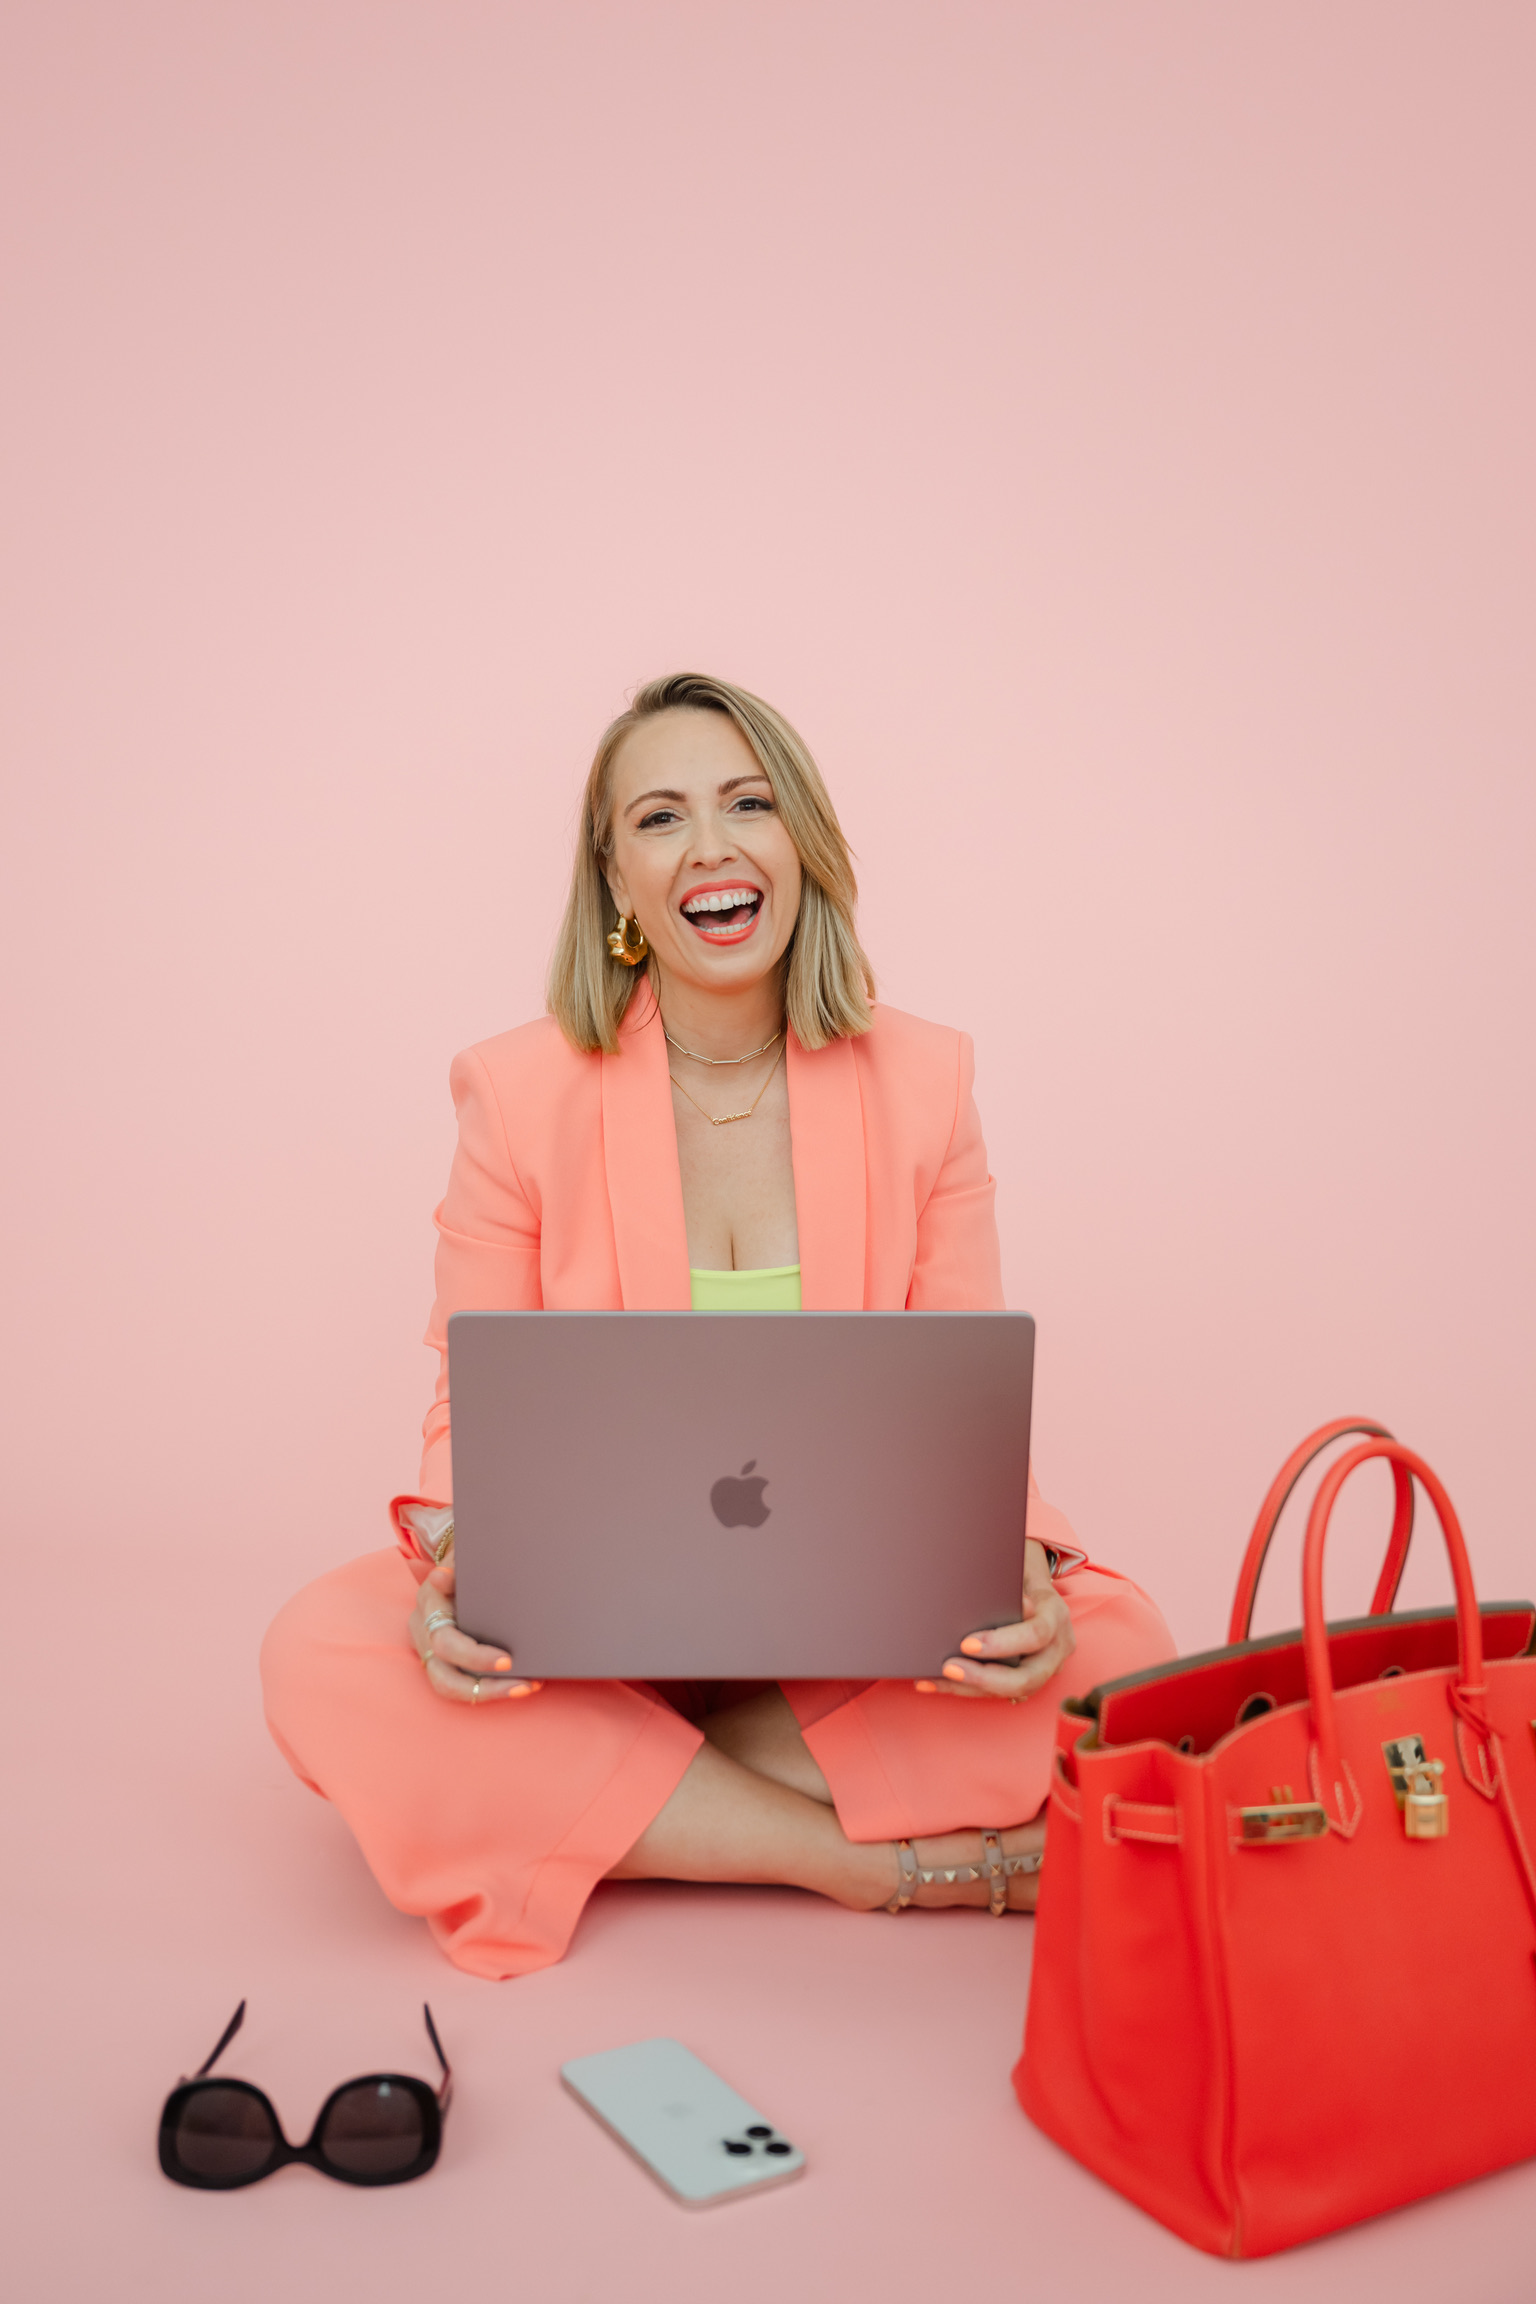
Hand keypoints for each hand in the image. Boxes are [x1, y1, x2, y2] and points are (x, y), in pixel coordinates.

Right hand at [406, 1560, 540, 1704]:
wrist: (455, 1561)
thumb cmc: (466, 1558)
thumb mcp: (463, 1554)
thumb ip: (456, 1564)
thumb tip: (441, 1577)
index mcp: (428, 1603)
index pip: (444, 1640)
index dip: (474, 1656)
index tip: (507, 1661)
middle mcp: (423, 1630)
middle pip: (443, 1674)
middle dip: (485, 1684)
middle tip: (523, 1683)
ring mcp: (428, 1649)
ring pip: (448, 1686)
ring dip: (488, 1692)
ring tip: (525, 1687)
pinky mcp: (439, 1659)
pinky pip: (460, 1684)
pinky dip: (488, 1688)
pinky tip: (518, 1684)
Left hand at [917, 1539, 1075, 1701]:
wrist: (1036, 1591)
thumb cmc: (1020, 1577)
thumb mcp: (1017, 1570)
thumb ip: (1009, 1585)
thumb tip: (1003, 1602)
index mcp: (1055, 1615)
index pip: (1036, 1635)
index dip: (1002, 1643)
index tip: (966, 1644)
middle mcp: (1057, 1648)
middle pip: (1028, 1677)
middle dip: (984, 1678)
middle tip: (948, 1668)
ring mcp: (1047, 1668)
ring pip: (1012, 1692)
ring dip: (970, 1688)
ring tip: (933, 1678)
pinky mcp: (1029, 1680)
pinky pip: (999, 1693)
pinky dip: (967, 1689)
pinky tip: (937, 1682)